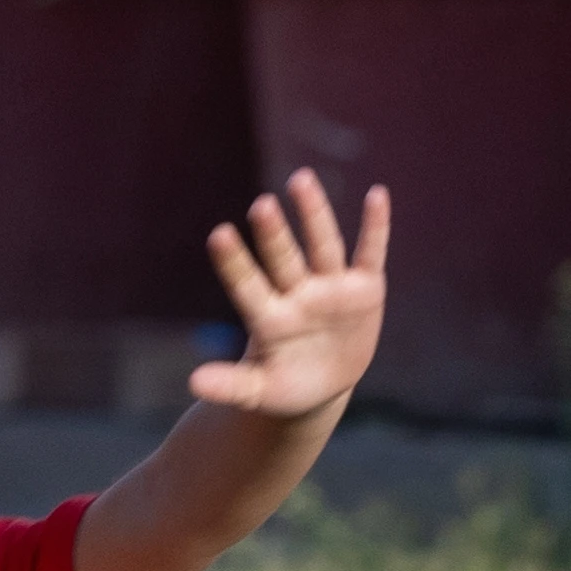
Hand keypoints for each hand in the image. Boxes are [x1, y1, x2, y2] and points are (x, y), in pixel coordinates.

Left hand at [188, 168, 389, 419]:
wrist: (321, 385)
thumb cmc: (283, 386)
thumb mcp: (258, 392)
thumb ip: (231, 385)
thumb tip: (194, 384)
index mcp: (269, 318)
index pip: (247, 286)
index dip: (235, 263)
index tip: (218, 234)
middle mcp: (297, 295)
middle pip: (284, 260)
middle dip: (274, 235)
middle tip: (261, 205)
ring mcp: (331, 289)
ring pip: (322, 246)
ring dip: (314, 214)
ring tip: (300, 179)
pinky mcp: (364, 289)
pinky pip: (370, 252)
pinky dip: (376, 226)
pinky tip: (376, 194)